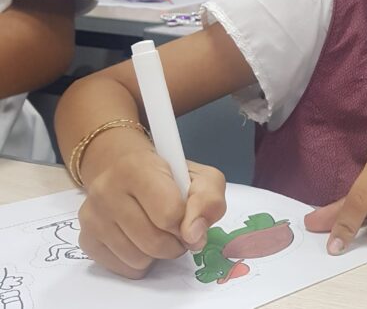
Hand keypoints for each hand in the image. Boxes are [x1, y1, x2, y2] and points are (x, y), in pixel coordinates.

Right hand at [77, 151, 225, 278]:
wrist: (124, 168)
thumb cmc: (168, 175)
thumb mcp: (201, 177)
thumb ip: (209, 201)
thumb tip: (194, 236)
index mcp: (137, 169)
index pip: (169, 214)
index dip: (187, 223)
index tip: (188, 218)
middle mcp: (107, 190)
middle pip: (154, 242)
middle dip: (175, 243)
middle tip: (177, 230)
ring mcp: (92, 216)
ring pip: (138, 259)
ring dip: (158, 254)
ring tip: (158, 232)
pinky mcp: (86, 238)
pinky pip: (123, 268)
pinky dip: (140, 261)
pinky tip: (140, 240)